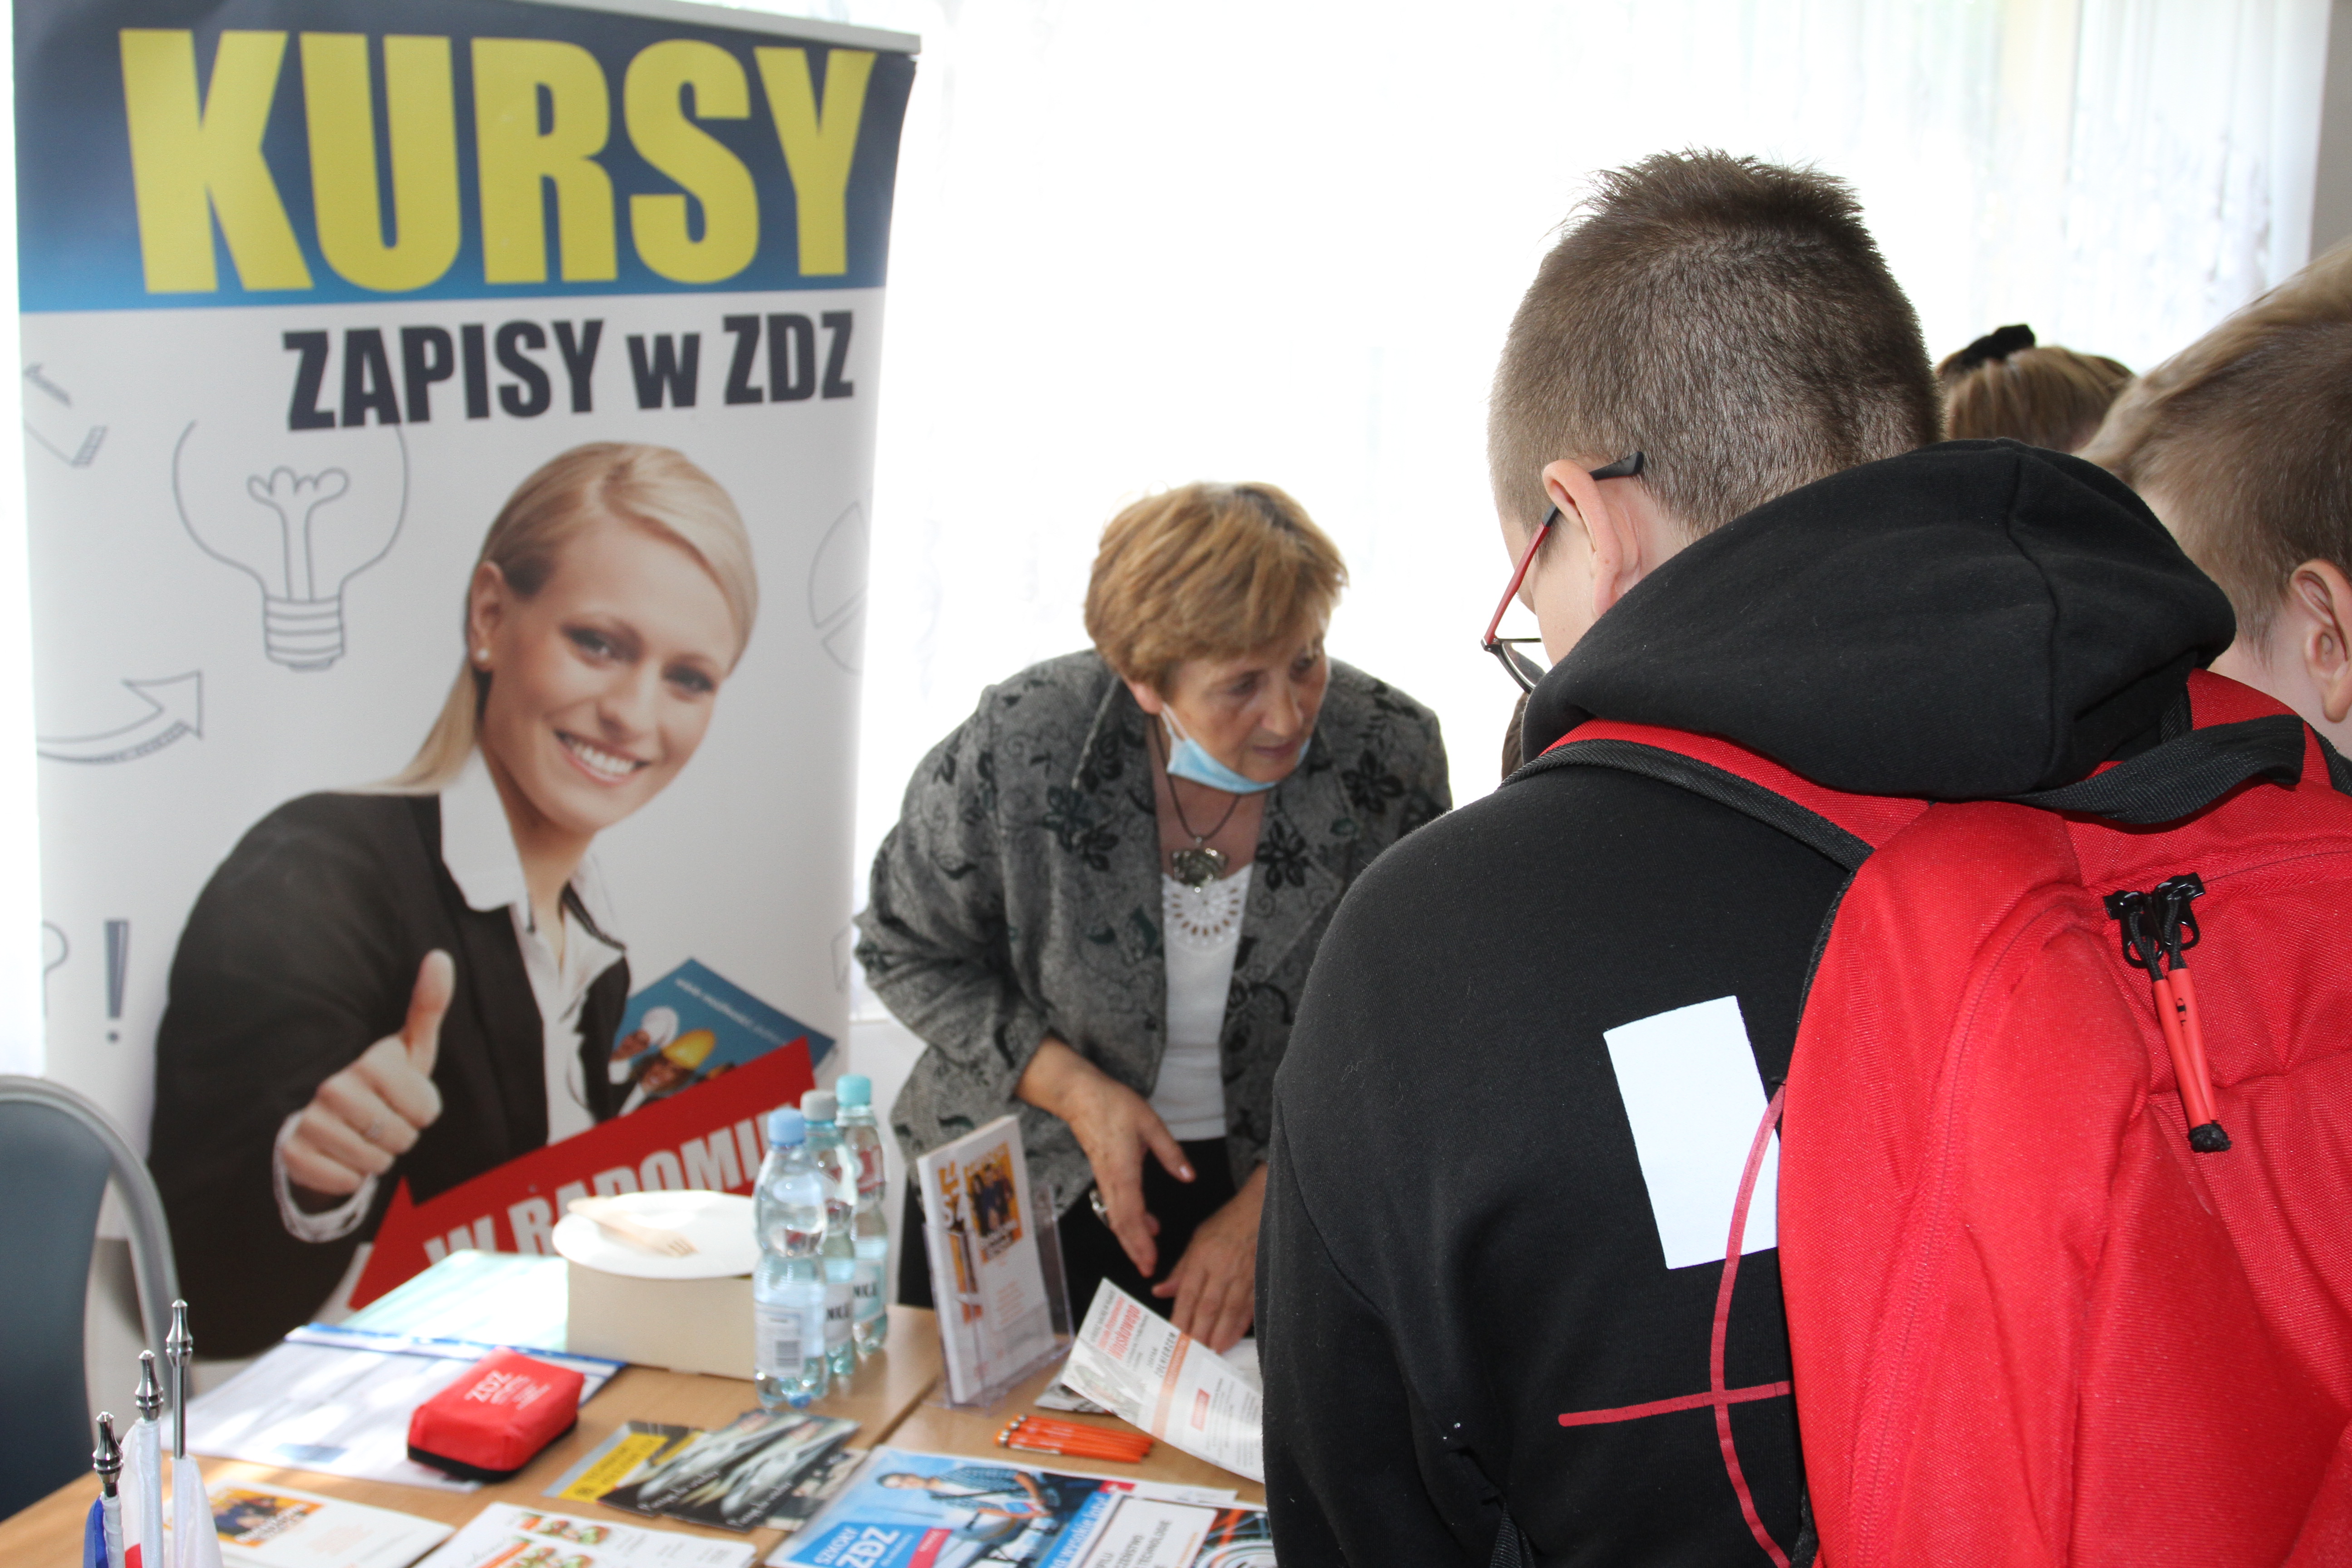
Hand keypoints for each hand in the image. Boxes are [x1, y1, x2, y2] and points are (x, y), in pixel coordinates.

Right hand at [283, 952, 453, 1202]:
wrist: (327, 1120)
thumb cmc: (380, 1082)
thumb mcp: (410, 1048)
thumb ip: (428, 1006)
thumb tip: (440, 956)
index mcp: (370, 1063)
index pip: (427, 1111)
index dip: (424, 1113)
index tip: (406, 1100)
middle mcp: (333, 1088)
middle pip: (403, 1139)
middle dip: (402, 1137)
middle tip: (382, 1120)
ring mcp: (309, 1121)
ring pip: (375, 1163)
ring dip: (377, 1158)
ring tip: (362, 1136)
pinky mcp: (292, 1153)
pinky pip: (345, 1182)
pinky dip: (349, 1178)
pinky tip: (339, 1156)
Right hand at [1016, 1037, 1191, 1276]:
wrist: (1079, 1095)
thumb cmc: (1114, 1105)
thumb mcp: (1150, 1123)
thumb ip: (1170, 1152)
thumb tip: (1189, 1177)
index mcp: (1123, 1169)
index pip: (1132, 1213)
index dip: (1141, 1240)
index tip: (1150, 1260)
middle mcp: (1111, 1180)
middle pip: (1121, 1223)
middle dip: (1134, 1249)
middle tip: (1147, 1270)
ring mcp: (1104, 1179)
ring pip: (1117, 1217)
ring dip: (1131, 1239)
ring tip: (1146, 1257)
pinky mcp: (1103, 1174)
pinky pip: (1115, 1204)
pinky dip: (1128, 1220)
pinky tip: (1147, 1225)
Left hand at [1153, 1165, 1264, 1351]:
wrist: (1260, 1210)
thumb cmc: (1227, 1224)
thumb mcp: (1197, 1240)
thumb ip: (1180, 1270)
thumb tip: (1160, 1291)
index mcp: (1202, 1256)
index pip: (1189, 1293)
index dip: (1182, 1317)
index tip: (1176, 1337)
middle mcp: (1222, 1267)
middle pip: (1209, 1305)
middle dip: (1200, 1332)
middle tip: (1193, 1354)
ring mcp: (1243, 1274)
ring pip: (1230, 1309)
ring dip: (1221, 1333)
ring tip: (1212, 1352)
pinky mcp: (1259, 1279)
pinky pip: (1250, 1307)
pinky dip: (1241, 1325)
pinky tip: (1233, 1338)